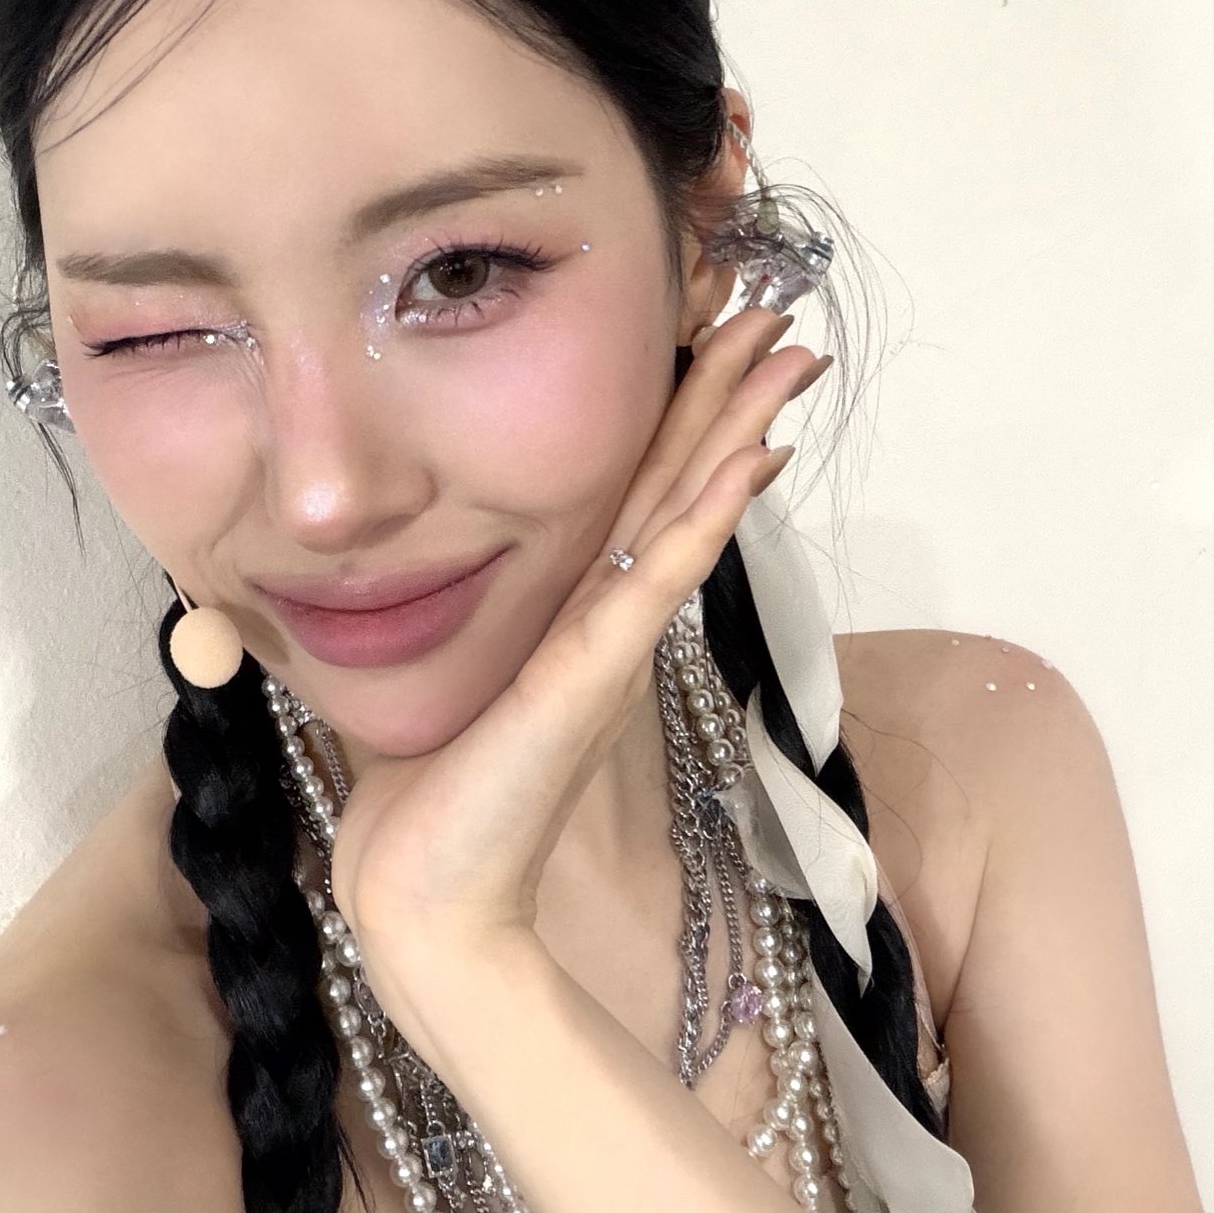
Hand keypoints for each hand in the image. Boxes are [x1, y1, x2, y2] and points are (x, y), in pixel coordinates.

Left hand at [323, 307, 830, 1044]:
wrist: (422, 894)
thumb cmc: (431, 799)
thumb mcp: (455, 678)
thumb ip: (478, 624)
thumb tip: (445, 572)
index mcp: (576, 613)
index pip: (641, 493)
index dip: (685, 416)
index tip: (717, 339)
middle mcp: (606, 620)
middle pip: (680, 484)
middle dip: (730, 397)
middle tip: (783, 318)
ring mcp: (608, 645)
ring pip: (687, 513)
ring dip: (740, 429)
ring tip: (791, 354)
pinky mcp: (592, 674)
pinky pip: (660, 577)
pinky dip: (707, 515)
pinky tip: (751, 458)